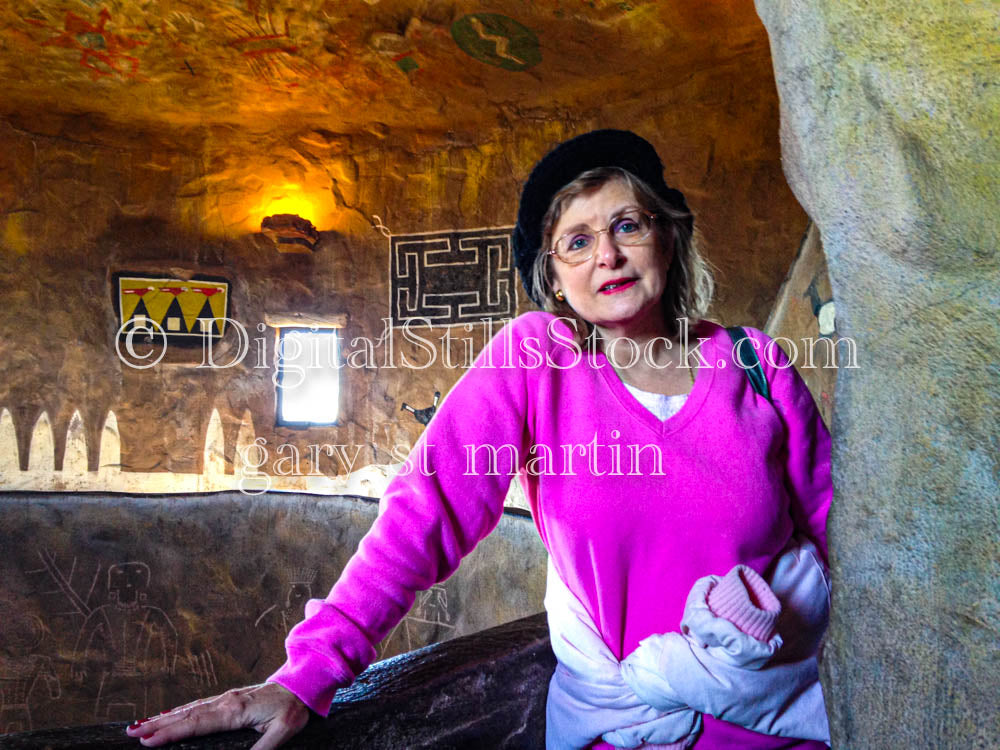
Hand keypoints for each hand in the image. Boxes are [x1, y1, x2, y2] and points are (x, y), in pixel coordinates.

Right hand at [125, 682, 309, 749]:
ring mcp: (226, 699)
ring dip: (164, 718)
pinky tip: (169, 716)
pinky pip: (198, 706)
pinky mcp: (229, 699)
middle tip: (129, 733)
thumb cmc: (293, 708)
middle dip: (157, 725)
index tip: (147, 740)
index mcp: (234, 711)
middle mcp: (225, 702)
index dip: (171, 733)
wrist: (302, 684)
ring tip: (139, 725)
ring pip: (189, 709)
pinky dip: (179, 712)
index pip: (196, 724)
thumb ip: (263, 749)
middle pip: (185, 716)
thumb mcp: (284, 731)